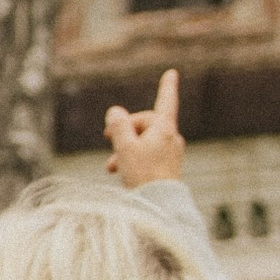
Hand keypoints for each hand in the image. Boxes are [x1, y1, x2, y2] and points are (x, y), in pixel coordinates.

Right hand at [104, 64, 183, 186]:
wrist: (160, 206)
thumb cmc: (143, 175)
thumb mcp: (124, 147)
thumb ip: (118, 125)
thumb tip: (115, 112)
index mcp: (164, 129)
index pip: (165, 101)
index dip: (167, 86)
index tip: (172, 72)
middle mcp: (171, 138)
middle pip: (144, 123)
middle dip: (124, 131)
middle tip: (107, 140)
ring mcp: (170, 153)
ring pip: (142, 141)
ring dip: (124, 149)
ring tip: (111, 166)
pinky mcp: (166, 167)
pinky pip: (146, 154)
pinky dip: (132, 158)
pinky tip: (119, 171)